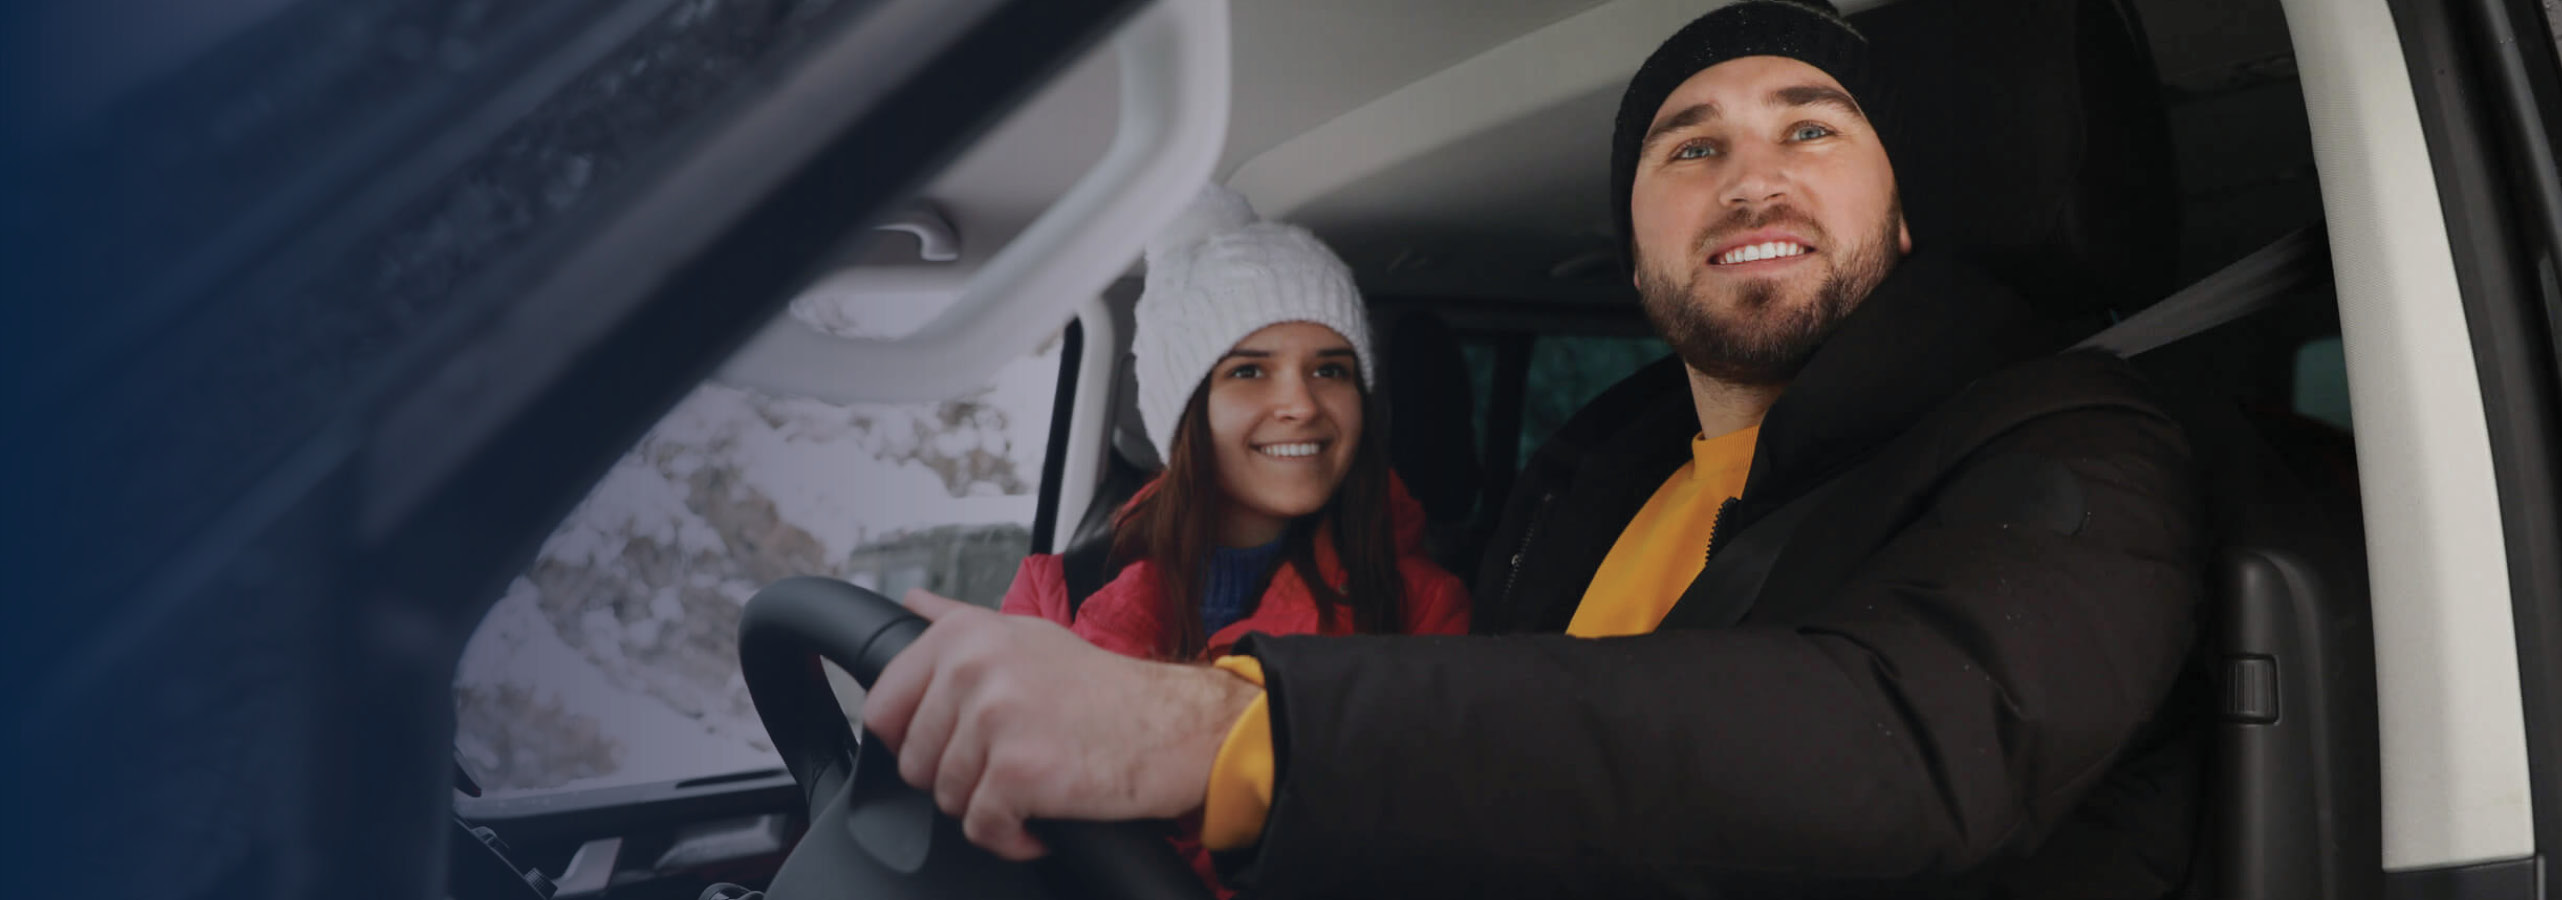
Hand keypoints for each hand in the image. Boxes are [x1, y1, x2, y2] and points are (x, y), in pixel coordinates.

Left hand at [865, 589, 1261, 859]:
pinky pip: (982, 829)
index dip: (917, 740)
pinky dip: (1013, 837)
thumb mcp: (1026, 635)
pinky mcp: (1019, 772)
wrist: (1174, 726)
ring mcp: (996, 720)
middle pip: (914, 763)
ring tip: (1035, 782)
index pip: (882, 709)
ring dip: (990, 806)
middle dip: (959, 777)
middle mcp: (973, 669)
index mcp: (964, 636)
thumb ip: (958, 621)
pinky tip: (1044, 816)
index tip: (959, 743)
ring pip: (947, 799)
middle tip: (1012, 761)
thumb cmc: (1104, 689)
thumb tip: (913, 604)